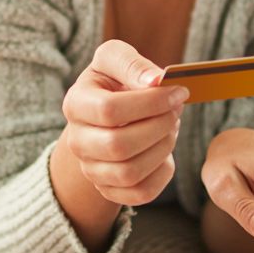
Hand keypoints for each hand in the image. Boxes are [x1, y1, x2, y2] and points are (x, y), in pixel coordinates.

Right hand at [59, 39, 188, 206]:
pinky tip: (164, 151)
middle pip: (118, 145)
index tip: (178, 92)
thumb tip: (156, 80)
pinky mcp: (109, 189)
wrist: (104, 114)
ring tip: (170, 128)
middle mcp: (77, 141)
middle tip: (176, 111)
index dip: (150, 102)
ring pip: (130, 172)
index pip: (109, 110)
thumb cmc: (113, 82)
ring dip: (162, 148)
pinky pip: (141, 193)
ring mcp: (91, 169)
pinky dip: (162, 174)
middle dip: (159, 126)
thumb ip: (132, 63)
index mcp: (75, 104)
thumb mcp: (115, 58)